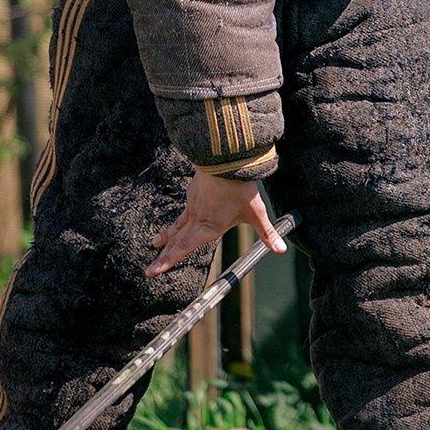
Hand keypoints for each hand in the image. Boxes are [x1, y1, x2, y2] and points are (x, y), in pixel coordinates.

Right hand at [146, 170, 285, 277]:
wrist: (226, 159)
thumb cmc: (240, 187)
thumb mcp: (256, 212)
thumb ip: (267, 233)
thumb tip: (280, 249)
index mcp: (208, 226)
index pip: (183, 248)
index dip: (168, 261)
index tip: (153, 271)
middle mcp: (197, 217)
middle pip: (176, 240)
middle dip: (162, 256)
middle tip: (149, 270)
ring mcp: (192, 204)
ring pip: (177, 224)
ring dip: (166, 237)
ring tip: (154, 244)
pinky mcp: (193, 192)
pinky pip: (184, 210)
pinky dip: (178, 219)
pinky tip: (180, 219)